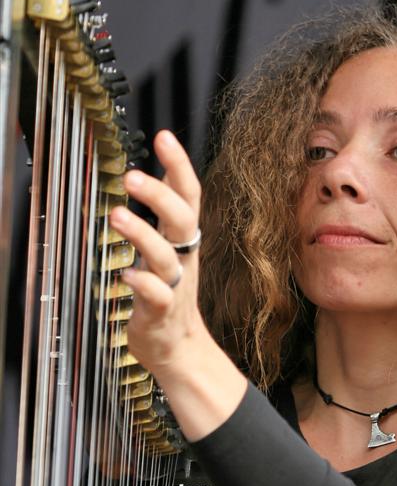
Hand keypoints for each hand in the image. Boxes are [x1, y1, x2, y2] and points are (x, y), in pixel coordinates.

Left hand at [110, 130, 246, 441]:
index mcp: (185, 242)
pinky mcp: (161, 313)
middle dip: (161, 196)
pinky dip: (142, 284)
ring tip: (118, 216)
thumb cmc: (169, 295)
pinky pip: (157, 297)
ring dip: (143, 235)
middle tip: (133, 176)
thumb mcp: (172, 249)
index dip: (179, 167)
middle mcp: (183, 259)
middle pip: (183, 221)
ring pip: (166, 257)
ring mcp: (174, 286)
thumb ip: (167, 215)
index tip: (165, 137)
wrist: (180, 348)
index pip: (189, 197)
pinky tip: (126, 275)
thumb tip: (163, 171)